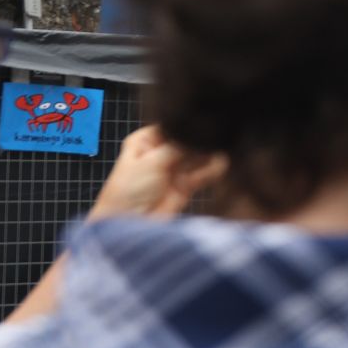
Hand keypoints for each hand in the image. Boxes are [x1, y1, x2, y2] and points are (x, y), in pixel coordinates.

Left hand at [88, 127, 222, 220]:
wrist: (129, 224)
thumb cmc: (127, 192)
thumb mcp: (149, 162)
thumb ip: (176, 146)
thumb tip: (198, 132)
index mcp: (146, 141)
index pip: (171, 124)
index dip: (186, 124)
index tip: (203, 122)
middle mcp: (162, 151)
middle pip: (188, 139)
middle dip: (201, 140)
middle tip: (215, 139)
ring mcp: (175, 168)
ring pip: (200, 155)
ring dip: (210, 154)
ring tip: (221, 152)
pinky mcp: (187, 184)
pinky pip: (205, 172)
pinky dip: (214, 169)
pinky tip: (220, 166)